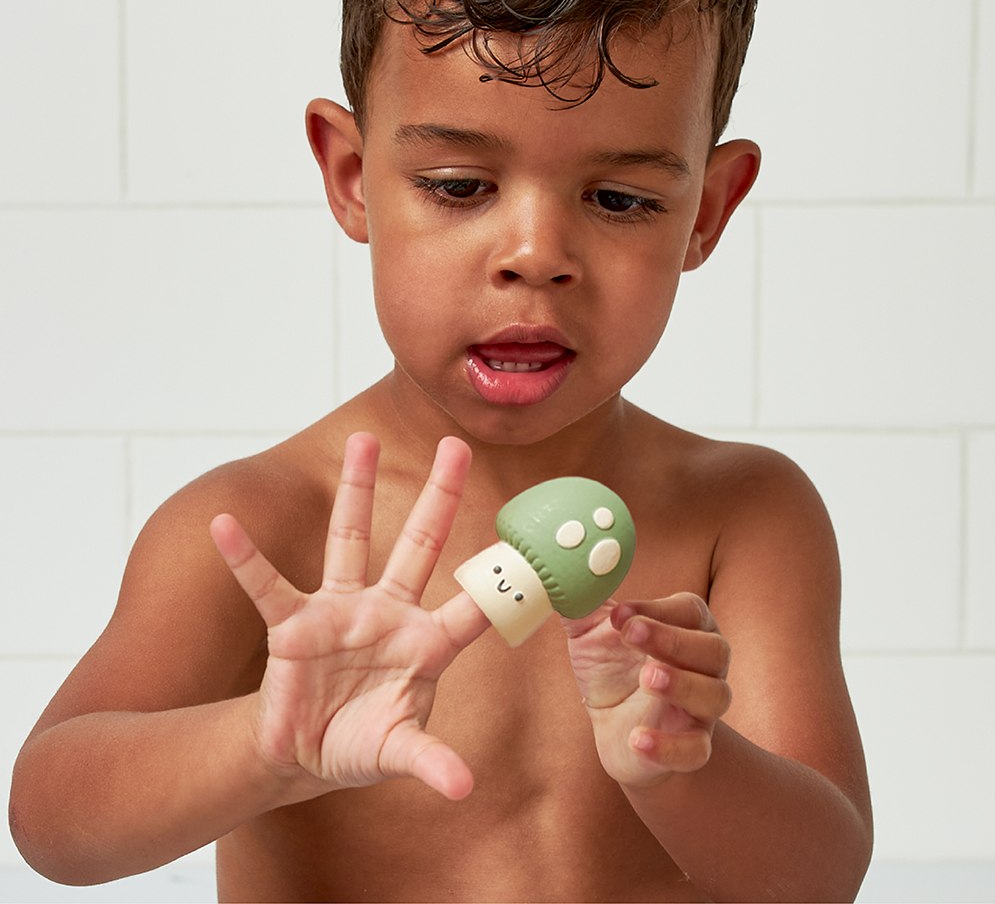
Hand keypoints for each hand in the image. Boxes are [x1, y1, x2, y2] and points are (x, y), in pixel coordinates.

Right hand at [210, 433, 488, 801]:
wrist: (306, 754)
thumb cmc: (362, 743)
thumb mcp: (399, 751)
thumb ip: (429, 762)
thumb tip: (464, 789)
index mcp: (427, 643)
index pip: (474, 606)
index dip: (502, 581)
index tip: (532, 543)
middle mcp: (389, 613)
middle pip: (420, 543)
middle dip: (440, 495)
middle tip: (457, 442)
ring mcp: (342, 611)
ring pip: (351, 539)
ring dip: (355, 491)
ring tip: (360, 441)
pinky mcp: (295, 623)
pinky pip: (268, 584)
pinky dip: (246, 558)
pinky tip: (225, 526)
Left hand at [564, 593, 731, 788]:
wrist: (614, 729)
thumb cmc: (611, 668)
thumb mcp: (591, 632)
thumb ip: (582, 601)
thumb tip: (565, 571)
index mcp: (686, 629)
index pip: (690, 611)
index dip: (658, 609)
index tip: (621, 612)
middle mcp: (704, 667)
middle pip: (712, 649)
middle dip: (673, 640)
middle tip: (632, 633)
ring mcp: (701, 710)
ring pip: (714, 695)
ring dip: (683, 685)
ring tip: (646, 677)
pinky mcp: (690, 747)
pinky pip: (695, 750)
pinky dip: (669, 746)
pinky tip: (637, 739)